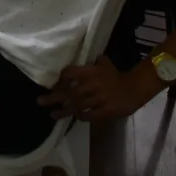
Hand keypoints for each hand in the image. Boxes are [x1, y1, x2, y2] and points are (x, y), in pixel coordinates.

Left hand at [39, 57, 157, 120]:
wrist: (135, 88)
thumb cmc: (116, 75)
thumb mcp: (104, 64)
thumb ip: (92, 62)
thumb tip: (80, 58)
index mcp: (91, 72)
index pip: (69, 74)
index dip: (59, 80)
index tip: (52, 86)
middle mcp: (93, 85)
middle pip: (69, 92)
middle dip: (54, 98)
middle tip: (40, 101)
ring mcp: (99, 99)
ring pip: (77, 105)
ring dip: (64, 111)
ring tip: (52, 115)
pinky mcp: (106, 111)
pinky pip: (90, 115)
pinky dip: (81, 117)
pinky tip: (75, 117)